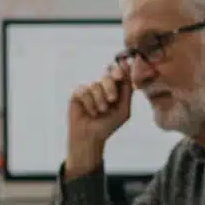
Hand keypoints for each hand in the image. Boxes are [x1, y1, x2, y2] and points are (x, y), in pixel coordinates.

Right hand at [67, 62, 131, 177]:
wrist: (91, 137)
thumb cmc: (108, 124)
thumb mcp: (124, 109)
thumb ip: (127, 90)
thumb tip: (127, 67)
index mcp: (114, 89)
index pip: (117, 72)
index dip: (119, 70)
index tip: (120, 75)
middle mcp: (101, 87)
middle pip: (107, 76)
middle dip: (111, 87)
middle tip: (112, 100)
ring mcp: (89, 89)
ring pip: (95, 85)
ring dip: (100, 100)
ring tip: (100, 112)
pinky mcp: (77, 94)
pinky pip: (84, 91)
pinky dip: (90, 104)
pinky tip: (90, 112)